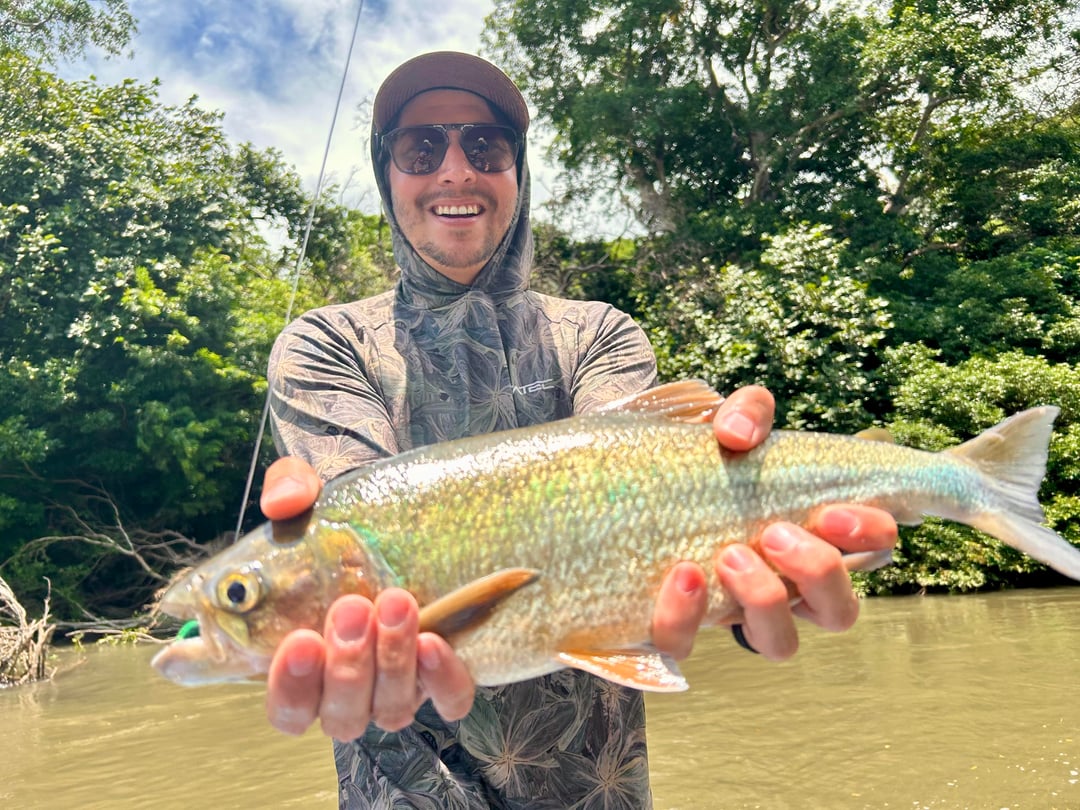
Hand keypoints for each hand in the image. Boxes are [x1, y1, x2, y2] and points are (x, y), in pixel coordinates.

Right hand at [259, 457, 475, 738]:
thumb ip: (289, 489)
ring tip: (397, 601)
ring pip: (390, 709)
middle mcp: (349, 688)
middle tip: (352, 606)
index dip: (288, 687)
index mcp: (304, 663)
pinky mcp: (445, 677)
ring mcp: (399, 687)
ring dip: (392, 659)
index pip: (286, 705)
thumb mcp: (315, 497)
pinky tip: (436, 641)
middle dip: (345, 665)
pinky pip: (450, 700)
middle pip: (338, 714)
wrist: (409, 521)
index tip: (300, 640)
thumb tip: (284, 502)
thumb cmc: (346, 523)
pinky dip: (442, 678)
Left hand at [650, 385, 897, 661]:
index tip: (831, 512)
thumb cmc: (705, 465)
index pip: (874, 549)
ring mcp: (738, 614)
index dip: (868, 536)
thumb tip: (739, 434)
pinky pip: (687, 645)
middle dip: (819, 573)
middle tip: (776, 532)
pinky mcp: (682, 626)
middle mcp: (789, 586)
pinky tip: (682, 575)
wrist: (633, 496)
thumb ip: (747, 414)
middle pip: (840, 611)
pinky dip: (685, 617)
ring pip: (780, 643)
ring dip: (765, 601)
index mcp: (817, 535)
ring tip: (732, 555)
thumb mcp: (730, 428)